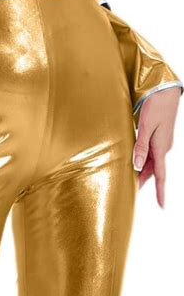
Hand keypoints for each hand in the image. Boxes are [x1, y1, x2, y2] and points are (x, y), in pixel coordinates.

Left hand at [132, 87, 181, 207]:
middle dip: (144, 182)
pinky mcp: (158, 135)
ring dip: (142, 171)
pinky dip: (143, 160)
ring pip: (151, 162)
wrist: (165, 89)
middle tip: (131, 194)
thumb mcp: (145, 125)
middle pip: (153, 171)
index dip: (160, 192)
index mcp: (161, 147)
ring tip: (130, 180)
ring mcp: (161, 141)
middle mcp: (163, 147)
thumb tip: (136, 166)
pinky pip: (150, 153)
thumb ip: (140, 146)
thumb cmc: (155, 105)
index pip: (161, 175)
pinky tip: (135, 161)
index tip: (162, 206)